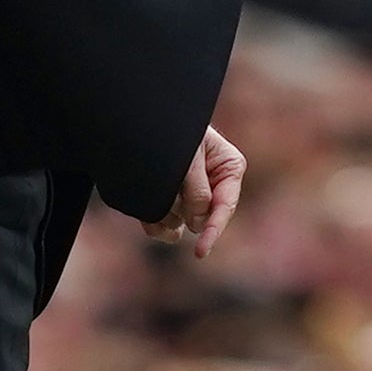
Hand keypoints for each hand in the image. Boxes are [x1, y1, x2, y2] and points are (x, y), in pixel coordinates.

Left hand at [144, 125, 244, 258]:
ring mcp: (191, 197)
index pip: (225, 206)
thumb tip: (198, 226)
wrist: (143, 119)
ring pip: (181, 223)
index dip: (214, 229)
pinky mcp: (170, 205)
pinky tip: (145, 204)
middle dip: (182, 209)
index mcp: (228, 168)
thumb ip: (197, 190)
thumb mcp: (189, 155)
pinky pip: (164, 227)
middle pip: (202, 218)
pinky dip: (153, 220)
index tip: (201, 251)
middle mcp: (214, 185)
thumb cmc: (173, 129)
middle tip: (167, 183)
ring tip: (155, 181)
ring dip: (165, 210)